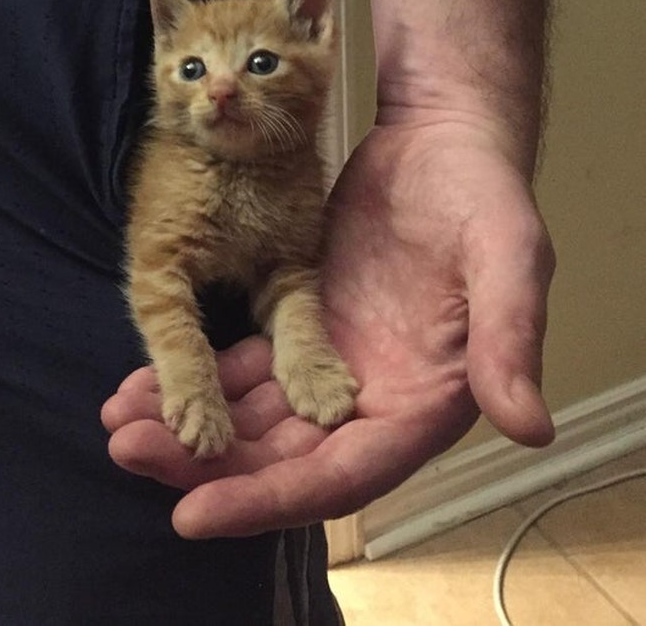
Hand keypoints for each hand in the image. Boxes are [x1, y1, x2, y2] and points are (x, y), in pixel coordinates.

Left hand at [102, 118, 555, 538]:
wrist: (440, 138)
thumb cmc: (481, 191)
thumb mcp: (508, 253)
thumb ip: (511, 336)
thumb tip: (529, 428)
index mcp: (425, 401)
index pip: (344, 473)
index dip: (272, 498)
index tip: (194, 510)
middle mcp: (375, 397)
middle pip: (286, 458)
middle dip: (208, 464)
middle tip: (130, 451)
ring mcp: (335, 361)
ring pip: (256, 416)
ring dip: (192, 423)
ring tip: (120, 420)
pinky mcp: (303, 320)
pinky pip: (245, 365)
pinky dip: (200, 375)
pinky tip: (145, 377)